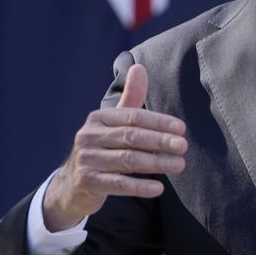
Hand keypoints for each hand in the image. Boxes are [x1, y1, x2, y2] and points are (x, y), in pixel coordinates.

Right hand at [43, 64, 186, 229]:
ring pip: (127, 160)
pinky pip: (118, 184)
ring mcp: (86, 159)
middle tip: (183, 146)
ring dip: (156, 163)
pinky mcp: (87, 182)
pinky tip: (158, 188)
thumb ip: (130, 99)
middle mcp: (88, 136)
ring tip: (179, 165)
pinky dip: (139, 186)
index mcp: (98, 119)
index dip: (158, 122)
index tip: (181, 128)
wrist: (72, 185)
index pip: (132, 117)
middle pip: (131, 137)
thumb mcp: (113, 123)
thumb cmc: (102, 149)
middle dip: (160, 141)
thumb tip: (140, 67)